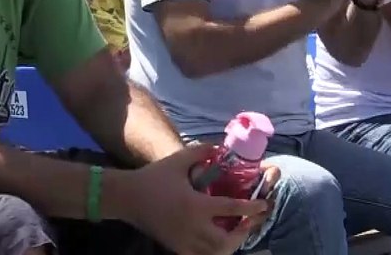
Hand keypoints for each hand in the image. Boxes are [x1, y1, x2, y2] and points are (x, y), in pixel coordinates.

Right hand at [119, 145, 272, 254]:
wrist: (127, 197)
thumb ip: (201, 152)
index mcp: (196, 205)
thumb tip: (220, 147)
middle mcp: (193, 227)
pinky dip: (211, 253)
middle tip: (249, 222)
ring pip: (214, 253)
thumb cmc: (153, 177)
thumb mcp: (177, 161)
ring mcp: (184, 241)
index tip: (263, 204)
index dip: (251, 207)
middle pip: (227, 241)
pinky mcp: (176, 248)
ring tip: (235, 233)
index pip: (232, 209)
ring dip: (229, 246)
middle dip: (242, 233)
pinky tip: (216, 244)